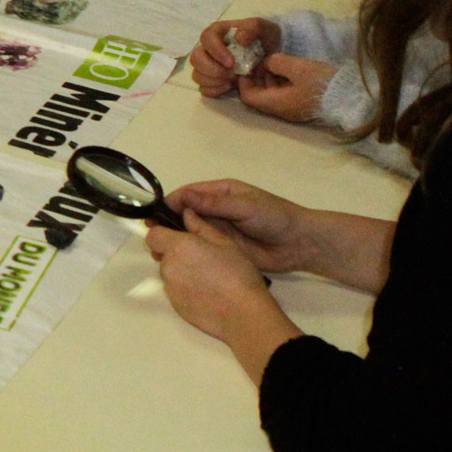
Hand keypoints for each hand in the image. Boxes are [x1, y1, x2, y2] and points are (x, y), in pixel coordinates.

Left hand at [147, 207, 281, 340]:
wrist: (243, 314)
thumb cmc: (237, 274)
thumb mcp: (224, 243)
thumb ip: (200, 226)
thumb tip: (186, 213)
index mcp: (178, 247)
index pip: (153, 235)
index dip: (163, 234)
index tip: (178, 237)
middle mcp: (168, 267)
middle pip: (162, 255)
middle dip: (175, 253)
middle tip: (201, 258)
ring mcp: (170, 288)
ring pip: (169, 273)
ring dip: (181, 272)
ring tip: (208, 277)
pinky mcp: (175, 305)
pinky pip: (175, 291)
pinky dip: (186, 289)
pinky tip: (207, 293)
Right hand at [163, 179, 322, 274]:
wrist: (301, 244)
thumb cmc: (275, 217)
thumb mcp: (245, 206)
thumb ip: (214, 204)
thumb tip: (182, 197)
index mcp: (221, 193)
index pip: (189, 194)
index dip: (171, 202)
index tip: (154, 213)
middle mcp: (216, 210)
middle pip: (185, 213)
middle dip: (168, 220)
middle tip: (150, 232)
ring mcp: (219, 230)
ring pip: (191, 231)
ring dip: (176, 236)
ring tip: (159, 247)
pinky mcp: (224, 249)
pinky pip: (202, 247)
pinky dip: (189, 250)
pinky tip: (177, 258)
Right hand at [191, 18, 280, 97]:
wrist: (271, 55)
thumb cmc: (264, 38)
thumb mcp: (264, 28)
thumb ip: (252, 27)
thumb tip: (239, 38)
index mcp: (217, 32)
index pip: (206, 38)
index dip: (215, 51)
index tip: (232, 62)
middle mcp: (208, 48)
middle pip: (196, 59)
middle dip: (212, 69)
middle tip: (232, 74)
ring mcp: (208, 65)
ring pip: (197, 74)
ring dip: (213, 80)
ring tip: (231, 81)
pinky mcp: (211, 80)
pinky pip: (203, 88)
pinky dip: (214, 90)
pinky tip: (228, 87)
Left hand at [239, 54, 337, 122]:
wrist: (352, 97)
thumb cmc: (322, 83)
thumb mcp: (298, 67)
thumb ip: (276, 63)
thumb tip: (266, 62)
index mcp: (276, 103)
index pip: (247, 96)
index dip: (243, 80)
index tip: (246, 63)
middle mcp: (281, 110)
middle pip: (259, 95)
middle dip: (256, 77)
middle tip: (259, 59)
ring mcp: (293, 108)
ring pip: (272, 93)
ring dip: (269, 78)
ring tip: (272, 60)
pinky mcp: (303, 104)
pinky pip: (285, 93)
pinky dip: (281, 81)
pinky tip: (287, 68)